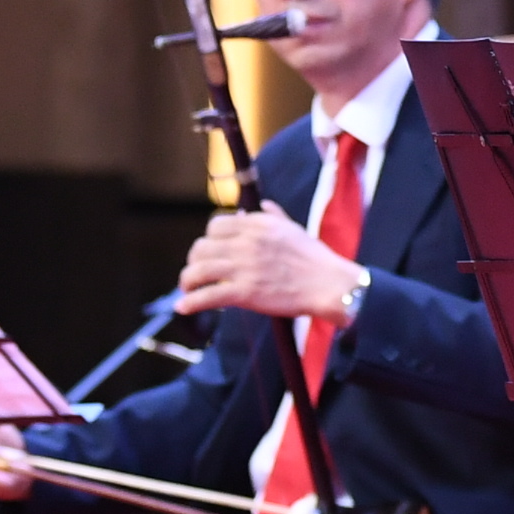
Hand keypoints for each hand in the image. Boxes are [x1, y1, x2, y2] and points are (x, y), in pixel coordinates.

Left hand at [177, 209, 359, 322]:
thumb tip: (263, 205)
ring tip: (187, 290)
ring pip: (198, 270)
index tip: (212, 251)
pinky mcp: (246, 292)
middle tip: (197, 272)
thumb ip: (275, 215)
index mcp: (258, 225)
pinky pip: (208, 295)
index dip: (209, 239)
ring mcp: (245, 267)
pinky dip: (191, 303)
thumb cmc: (316, 260)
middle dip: (195, 260)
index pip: (216, 225)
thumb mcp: (294, 229)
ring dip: (187, 281)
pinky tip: (183, 307)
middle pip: (201, 247)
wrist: (330, 285)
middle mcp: (247, 242)